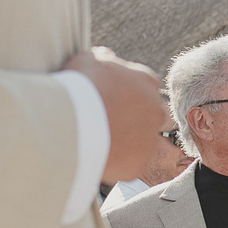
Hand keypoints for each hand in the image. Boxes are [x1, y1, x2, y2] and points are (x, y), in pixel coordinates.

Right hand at [66, 46, 167, 184]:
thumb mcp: (91, 60)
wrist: (72, 120)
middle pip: (155, 118)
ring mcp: (149, 139)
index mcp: (147, 82)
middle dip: (139, 121)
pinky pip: (129, 166)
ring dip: (128, 145)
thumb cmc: (79, 85)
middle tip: (114, 126)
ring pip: (143, 144)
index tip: (114, 104)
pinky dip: (117, 164)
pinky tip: (97, 157)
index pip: (147, 90)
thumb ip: (105, 61)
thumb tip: (107, 60)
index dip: (130, 97)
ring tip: (101, 144)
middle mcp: (156, 110)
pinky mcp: (138, 165)